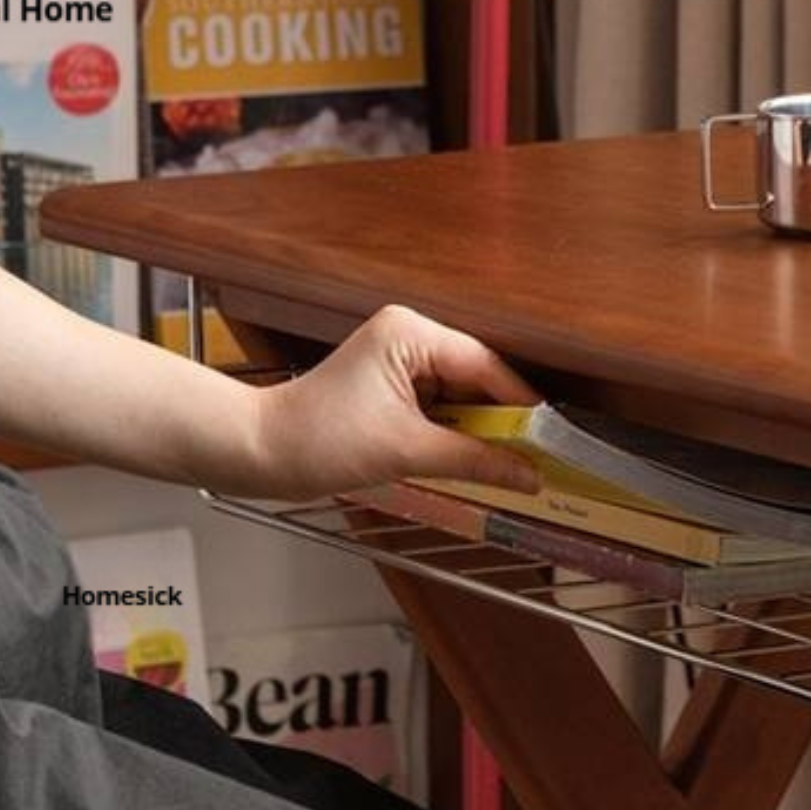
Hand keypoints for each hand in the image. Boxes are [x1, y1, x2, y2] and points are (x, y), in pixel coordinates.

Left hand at [245, 305, 542, 500]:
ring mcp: (400, 357)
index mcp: (411, 333)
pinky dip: (456, 431)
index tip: (552, 438)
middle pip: (477, 376)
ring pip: (461, 393)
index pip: (485, 364)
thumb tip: (530, 476)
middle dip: (502, 419)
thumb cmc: (320, 441)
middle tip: (537, 456)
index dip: (521, 404)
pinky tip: (475, 457)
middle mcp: (409, 334)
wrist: (258, 452)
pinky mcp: (392, 382)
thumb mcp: (405, 451)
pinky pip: (440, 404)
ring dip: (480, 428)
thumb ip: (475, 461)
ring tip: (511, 462)